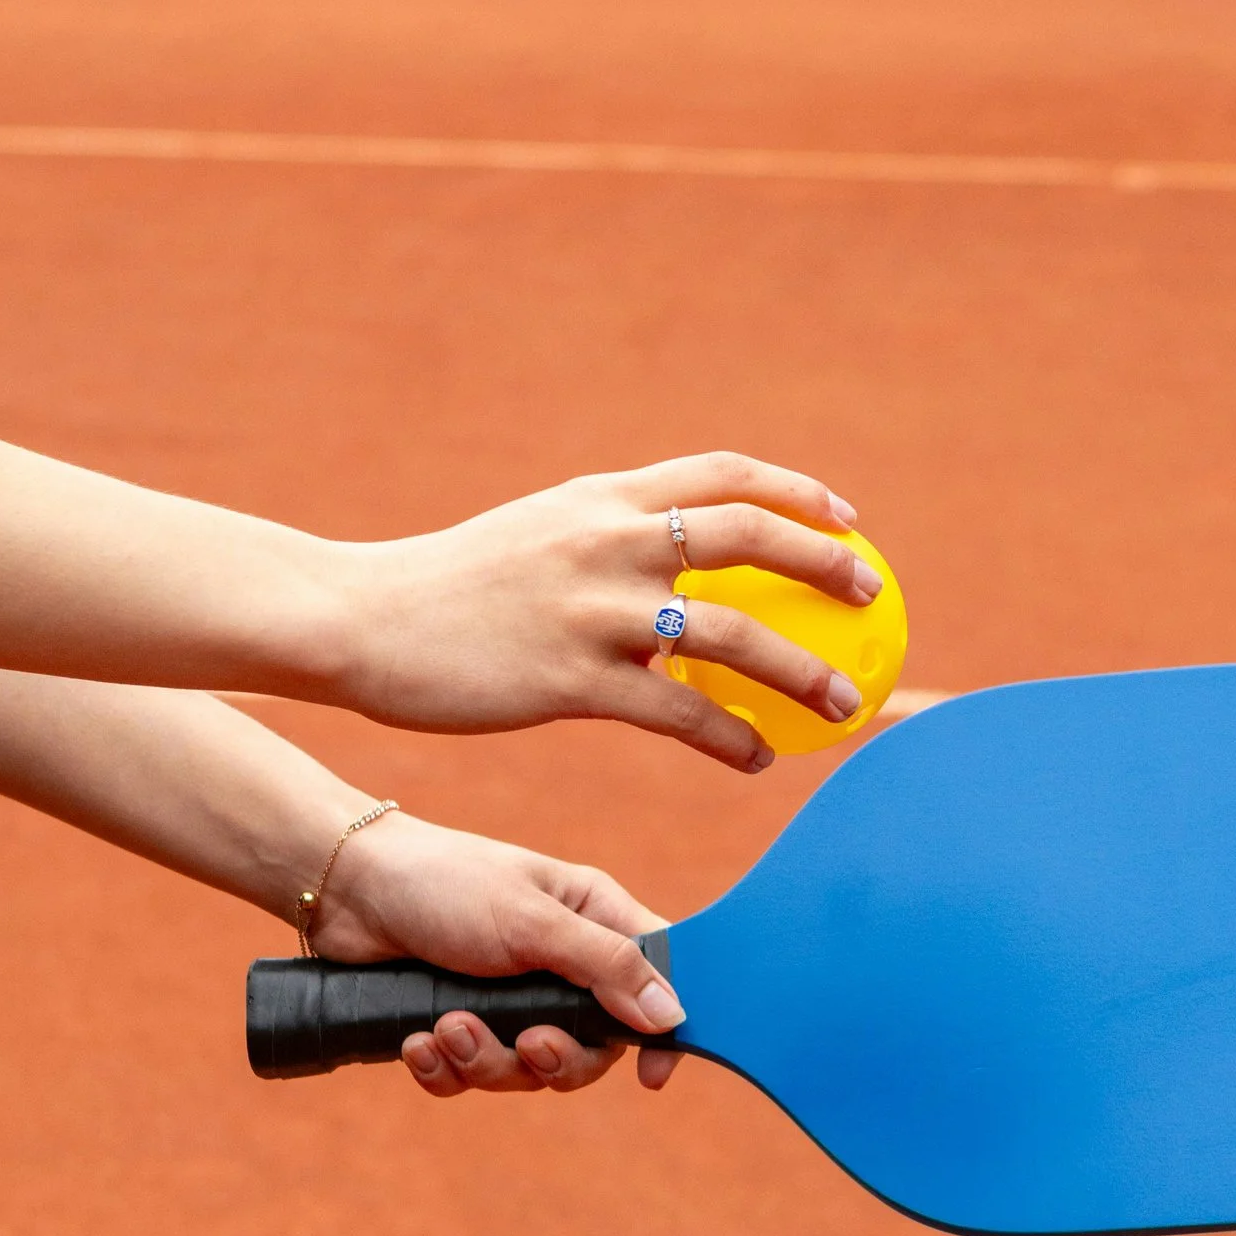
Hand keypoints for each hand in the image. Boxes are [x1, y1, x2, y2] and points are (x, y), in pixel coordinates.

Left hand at [302, 811, 685, 1094]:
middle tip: (524, 1044)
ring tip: (445, 1027)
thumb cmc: (446, 882)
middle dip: (553, 1059)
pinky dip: (443, 1069)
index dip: (660, 1032)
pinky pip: (468, 1076)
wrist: (347, 889)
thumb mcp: (533, 921)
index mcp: (593, 921)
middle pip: (590, 1047)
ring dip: (484, 1061)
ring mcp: (507, 998)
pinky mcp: (457, 1023)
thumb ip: (605, 966)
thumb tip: (672, 1016)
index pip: (656, 980)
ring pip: (525, 1070)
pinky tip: (416, 1042)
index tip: (652, 1075)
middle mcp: (559, 964)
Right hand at [344, 452, 881, 770]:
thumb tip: (670, 564)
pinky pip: (676, 713)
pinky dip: (729, 737)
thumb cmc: (448, 590)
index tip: (846, 518)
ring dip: (800, 671)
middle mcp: (606, 540)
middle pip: (748, 538)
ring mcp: (590, 609)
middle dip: (825, 564)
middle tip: (873, 598)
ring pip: (729, 635)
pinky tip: (757, 760)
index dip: (796, 493)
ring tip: (841, 705)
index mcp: (602, 498)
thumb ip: (606, 541)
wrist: (361, 621)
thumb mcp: (538, 538)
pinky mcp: (569, 679)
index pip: (723, 474)